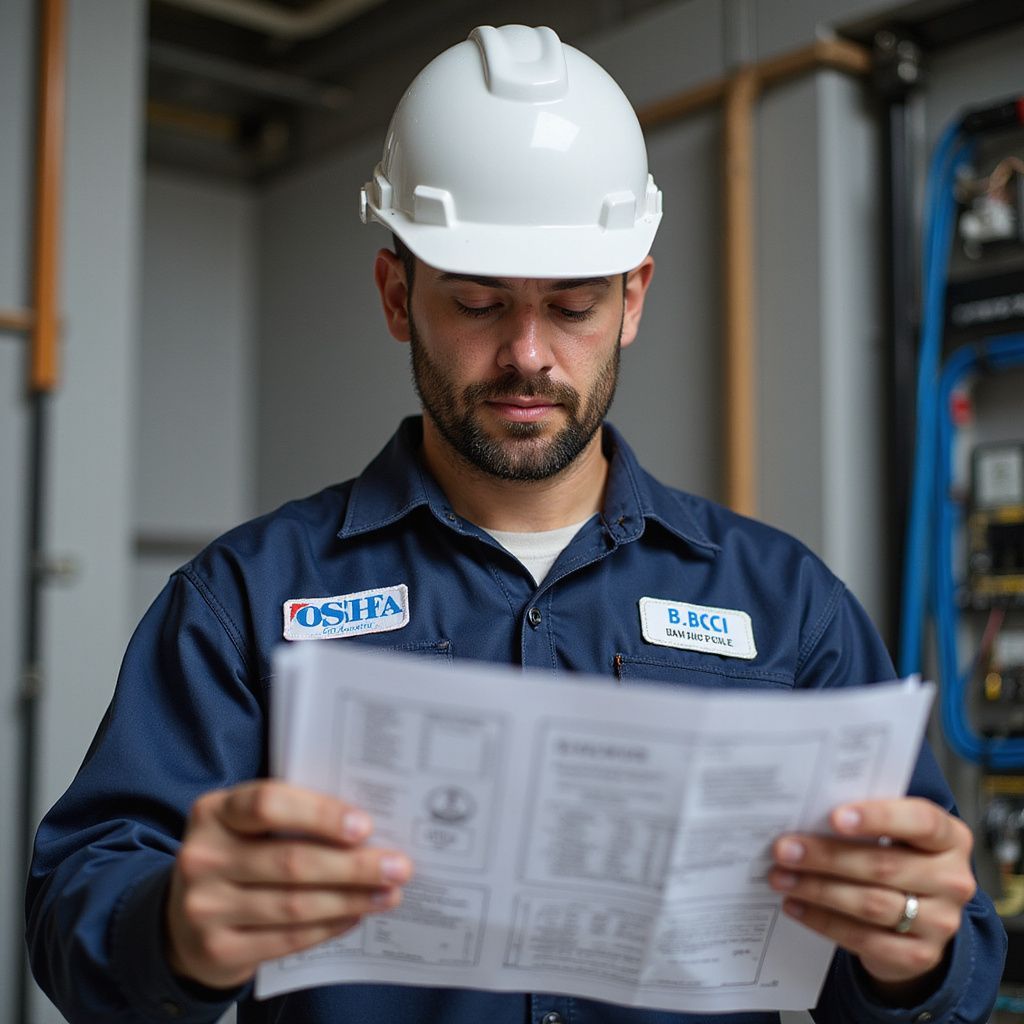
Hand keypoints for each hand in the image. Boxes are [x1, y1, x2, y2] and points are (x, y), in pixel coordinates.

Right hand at [165, 780, 412, 989]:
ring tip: (389, 893)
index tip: (365, 826)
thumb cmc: (236, 857)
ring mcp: (204, 907)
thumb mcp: (247, 826)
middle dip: (354, 866)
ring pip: (294, 904)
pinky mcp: (217, 949)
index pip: (268, 803)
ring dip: (351, 899)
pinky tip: (355, 916)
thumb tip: (367, 827)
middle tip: (398, 866)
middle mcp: (203, 857)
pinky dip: (328, 927)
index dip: (320, 814)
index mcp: (214, 811)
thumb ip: (292, 816)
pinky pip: (286, 940)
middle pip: (291, 860)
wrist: (181, 921)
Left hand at [768, 798, 975, 1000]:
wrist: (921, 919)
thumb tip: (804, 813)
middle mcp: (953, 880)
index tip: (834, 817)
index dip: (877, 817)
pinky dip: (823, 921)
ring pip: (870, 903)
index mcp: (951, 838)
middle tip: (784, 849)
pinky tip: (796, 906)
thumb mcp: (896, 833)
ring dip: (818, 889)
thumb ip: (864, 821)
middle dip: (826, 856)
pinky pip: (864, 938)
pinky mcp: (920, 955)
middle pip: (883, 865)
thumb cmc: (897, 857)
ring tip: (781, 877)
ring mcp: (941, 922)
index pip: (921, 821)